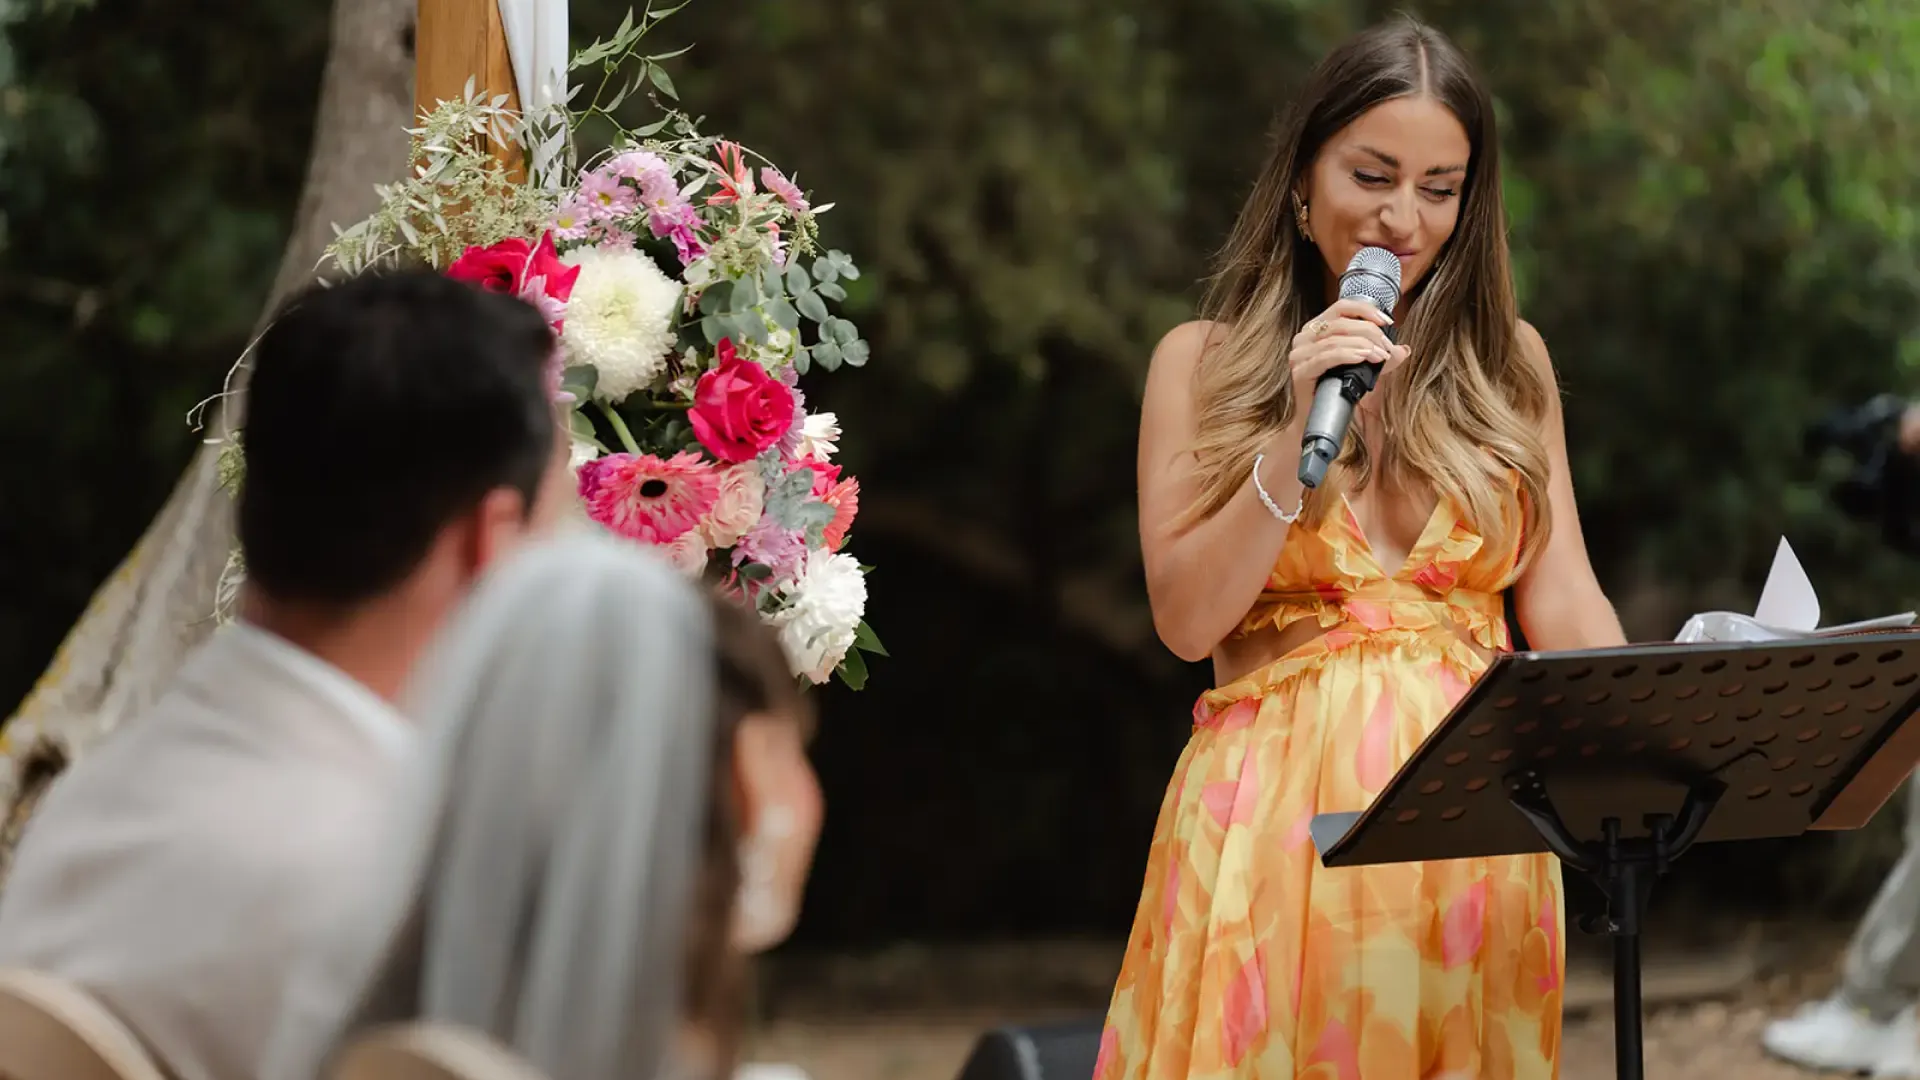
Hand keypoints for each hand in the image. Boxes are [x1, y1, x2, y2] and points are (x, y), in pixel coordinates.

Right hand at [1286, 299, 1410, 415]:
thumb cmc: (1336, 391)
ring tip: (1381, 356)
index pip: (1342, 307)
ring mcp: (1299, 355)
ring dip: (1363, 345)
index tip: (1388, 322)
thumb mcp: (1362, 368)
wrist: (1317, 420)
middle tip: (1387, 348)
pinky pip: (1326, 357)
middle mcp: (1304, 338)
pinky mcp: (1300, 372)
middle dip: (1370, 333)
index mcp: (1316, 329)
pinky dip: (1348, 355)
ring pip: (1335, 339)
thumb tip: (1403, 349)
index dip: (1366, 310)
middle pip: (1341, 323)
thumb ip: (1380, 356)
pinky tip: (1363, 358)